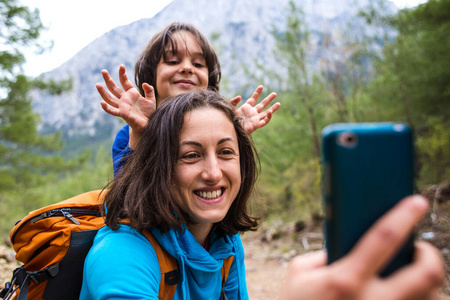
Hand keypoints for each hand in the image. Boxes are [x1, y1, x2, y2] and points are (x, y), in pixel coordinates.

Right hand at [96, 65, 155, 147]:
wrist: (149, 124)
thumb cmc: (149, 112)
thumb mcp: (151, 99)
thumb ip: (149, 90)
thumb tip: (144, 84)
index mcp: (131, 93)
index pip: (124, 81)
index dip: (122, 74)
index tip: (121, 66)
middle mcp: (125, 99)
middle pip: (114, 88)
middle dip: (108, 79)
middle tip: (103, 71)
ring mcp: (122, 106)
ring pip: (110, 98)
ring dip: (103, 92)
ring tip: (98, 84)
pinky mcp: (122, 113)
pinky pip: (112, 111)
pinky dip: (106, 108)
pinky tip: (101, 103)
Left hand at [232, 86, 279, 133]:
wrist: (230, 130)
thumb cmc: (229, 120)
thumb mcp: (229, 109)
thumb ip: (233, 102)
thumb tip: (240, 96)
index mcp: (246, 108)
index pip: (253, 98)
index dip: (257, 92)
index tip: (261, 86)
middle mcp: (252, 113)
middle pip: (262, 105)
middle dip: (268, 99)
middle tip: (274, 93)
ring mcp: (255, 119)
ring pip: (266, 113)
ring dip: (272, 108)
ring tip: (279, 103)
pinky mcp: (256, 125)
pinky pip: (264, 121)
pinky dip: (268, 117)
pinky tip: (270, 112)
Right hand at [279, 196, 444, 299]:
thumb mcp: (300, 273)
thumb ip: (324, 255)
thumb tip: (348, 245)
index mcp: (345, 279)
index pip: (383, 238)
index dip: (404, 216)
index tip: (417, 202)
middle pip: (426, 274)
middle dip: (430, 255)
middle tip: (419, 249)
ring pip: (431, 298)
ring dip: (427, 282)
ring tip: (410, 275)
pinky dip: (418, 298)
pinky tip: (404, 293)